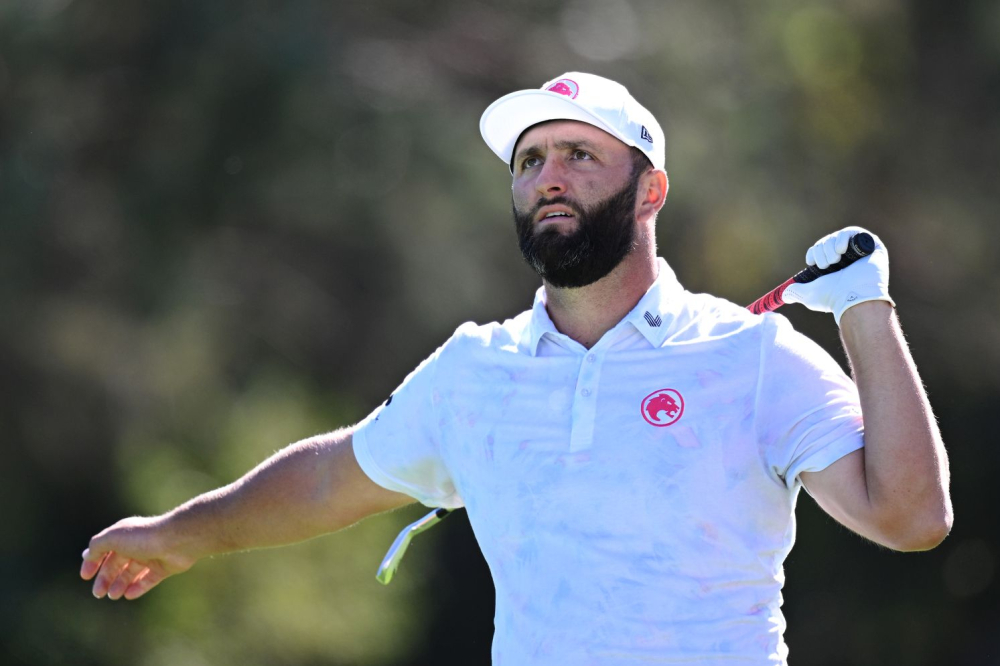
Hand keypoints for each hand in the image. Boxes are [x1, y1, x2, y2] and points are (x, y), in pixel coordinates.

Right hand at [80, 515, 195, 599]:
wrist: (177, 541)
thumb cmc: (144, 537)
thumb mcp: (114, 537)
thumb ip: (97, 545)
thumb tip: (87, 554)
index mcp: (124, 534)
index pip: (104, 549)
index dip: (93, 562)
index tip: (85, 576)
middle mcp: (137, 544)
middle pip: (117, 564)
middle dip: (106, 578)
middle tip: (98, 593)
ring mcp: (152, 556)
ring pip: (132, 573)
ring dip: (120, 584)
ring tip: (113, 595)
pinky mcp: (164, 567)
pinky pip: (148, 580)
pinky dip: (138, 587)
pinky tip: (128, 595)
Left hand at [783, 226, 894, 324]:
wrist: (853, 297)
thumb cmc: (833, 297)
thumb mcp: (809, 295)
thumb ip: (796, 292)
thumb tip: (785, 296)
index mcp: (834, 267)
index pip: (820, 249)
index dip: (814, 253)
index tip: (813, 264)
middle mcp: (848, 258)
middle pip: (826, 242)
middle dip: (822, 251)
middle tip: (827, 265)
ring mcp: (860, 251)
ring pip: (837, 236)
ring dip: (830, 247)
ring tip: (836, 260)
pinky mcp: (872, 246)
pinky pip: (853, 232)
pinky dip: (843, 238)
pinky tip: (842, 250)